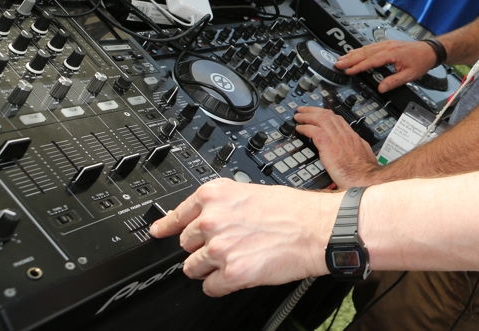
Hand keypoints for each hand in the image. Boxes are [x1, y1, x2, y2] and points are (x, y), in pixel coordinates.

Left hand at [149, 179, 336, 295]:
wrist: (319, 228)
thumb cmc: (295, 210)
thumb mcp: (252, 191)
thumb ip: (223, 205)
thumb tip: (204, 219)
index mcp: (215, 195)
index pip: (178, 215)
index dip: (167, 226)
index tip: (158, 231)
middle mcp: (212, 220)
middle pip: (185, 244)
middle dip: (202, 247)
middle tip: (226, 245)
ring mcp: (219, 248)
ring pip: (193, 268)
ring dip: (210, 268)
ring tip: (237, 259)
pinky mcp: (231, 273)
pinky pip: (210, 287)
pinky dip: (223, 285)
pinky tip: (241, 272)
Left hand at [296, 107, 381, 187]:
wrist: (366, 181)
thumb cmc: (365, 173)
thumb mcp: (364, 155)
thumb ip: (357, 147)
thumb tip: (355, 145)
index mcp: (352, 137)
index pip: (337, 119)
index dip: (325, 114)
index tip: (318, 114)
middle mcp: (345, 135)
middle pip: (328, 115)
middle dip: (313, 110)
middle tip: (303, 110)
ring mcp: (337, 140)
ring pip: (321, 119)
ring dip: (307, 116)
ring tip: (298, 117)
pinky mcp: (329, 147)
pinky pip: (315, 132)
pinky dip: (306, 128)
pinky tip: (300, 129)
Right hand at [334, 40, 435, 92]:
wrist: (429, 50)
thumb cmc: (421, 61)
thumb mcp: (409, 75)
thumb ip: (394, 82)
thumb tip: (381, 88)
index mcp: (391, 54)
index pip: (370, 61)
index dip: (358, 66)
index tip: (348, 71)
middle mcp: (387, 46)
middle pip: (364, 53)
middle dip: (350, 59)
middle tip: (338, 64)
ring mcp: (386, 44)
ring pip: (366, 48)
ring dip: (353, 54)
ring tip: (341, 58)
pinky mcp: (387, 44)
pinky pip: (370, 46)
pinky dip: (360, 50)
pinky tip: (354, 53)